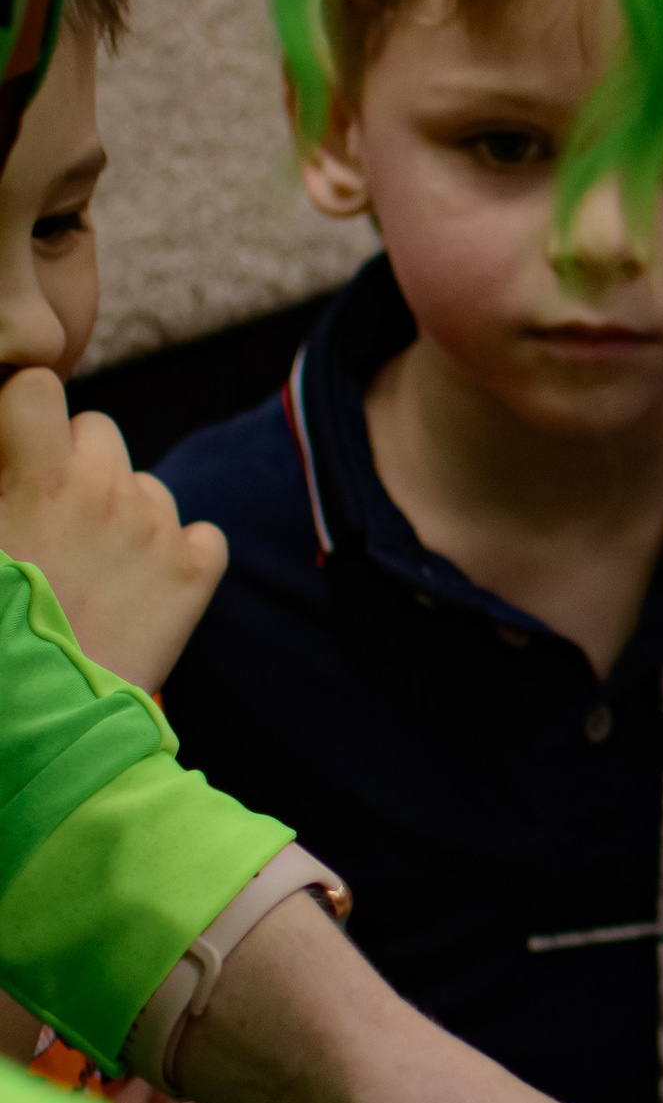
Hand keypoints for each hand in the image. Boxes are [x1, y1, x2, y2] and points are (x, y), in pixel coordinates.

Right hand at [0, 369, 225, 688]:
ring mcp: (157, 527)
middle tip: (51, 520)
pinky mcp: (195, 571)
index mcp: (38, 475)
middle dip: (75, 461)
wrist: (43, 717)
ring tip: (90, 569)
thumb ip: (0, 484)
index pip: (37, 386)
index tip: (15, 447)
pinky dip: (180, 556)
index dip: (23, 412)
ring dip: (124, 511)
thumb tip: (6, 457)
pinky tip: (142, 590)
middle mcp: (105, 488)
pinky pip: (202, 536)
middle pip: (99, 430)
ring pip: (147, 485)